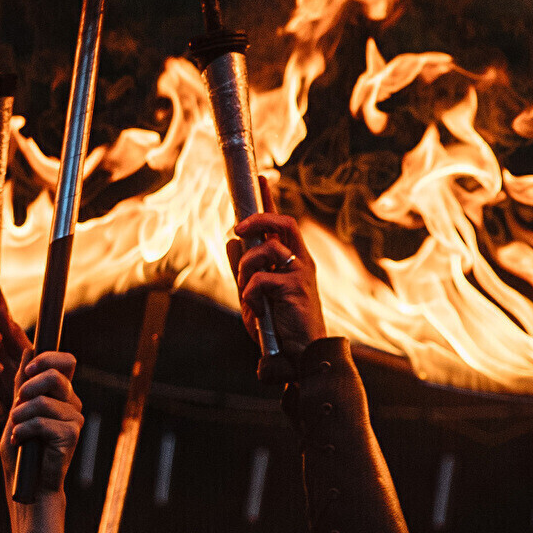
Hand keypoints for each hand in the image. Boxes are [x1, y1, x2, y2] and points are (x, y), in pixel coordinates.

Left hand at [3, 349, 82, 487]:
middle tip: (17, 404)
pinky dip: (23, 430)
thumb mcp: (17, 410)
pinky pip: (41, 422)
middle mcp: (72, 403)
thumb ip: (22, 384)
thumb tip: (27, 352)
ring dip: (20, 414)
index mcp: (61, 394)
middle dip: (28, 387)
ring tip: (15, 428)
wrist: (28, 483)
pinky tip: (20, 441)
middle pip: (55, 376)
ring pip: (43, 401)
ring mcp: (74, 418)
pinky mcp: (72, 435)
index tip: (27, 370)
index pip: (66, 361)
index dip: (47, 358)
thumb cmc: (22, 449)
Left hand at [228, 210, 329, 360]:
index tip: (261, 178)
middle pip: (283, 223)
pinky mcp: (296, 287)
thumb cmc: (279, 326)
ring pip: (268, 249)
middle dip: (258, 219)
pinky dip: (250, 292)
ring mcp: (300, 273)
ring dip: (247, 266)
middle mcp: (299, 261)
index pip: (280, 224)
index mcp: (291, 260)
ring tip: (246, 290)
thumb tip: (232, 241)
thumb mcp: (254, 294)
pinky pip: (262, 278)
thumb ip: (244, 269)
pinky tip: (254, 308)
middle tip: (238, 228)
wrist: (298, 354)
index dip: (270, 200)